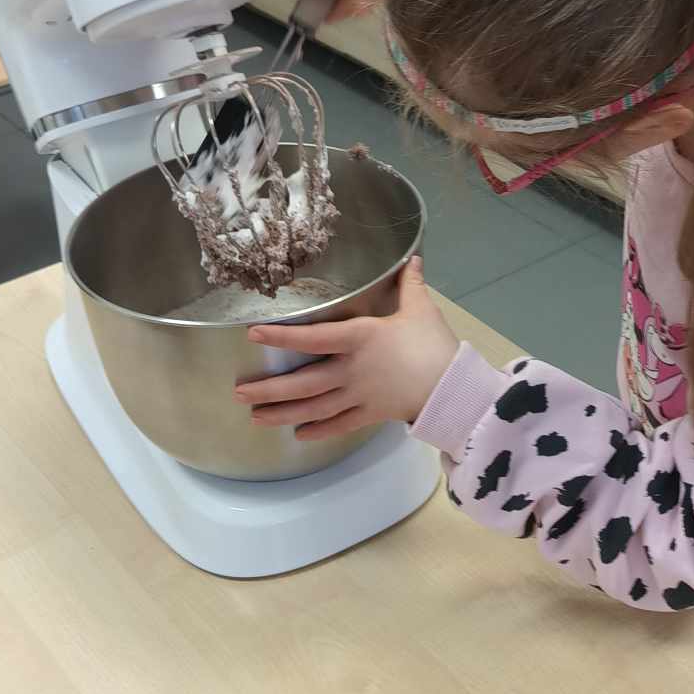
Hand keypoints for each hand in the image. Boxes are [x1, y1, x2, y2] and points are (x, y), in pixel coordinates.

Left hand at [236, 260, 458, 438]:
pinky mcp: (370, 415)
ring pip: (314, 407)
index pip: (312, 337)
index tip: (253, 334)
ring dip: (283, 413)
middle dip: (269, 389)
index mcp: (359, 337)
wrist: (453, 387)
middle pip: (303, 382)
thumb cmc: (434, 344)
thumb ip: (410, 284)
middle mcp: (351, 368)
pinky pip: (339, 425)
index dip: (281, 336)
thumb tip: (411, 258)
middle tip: (240, 393)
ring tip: (256, 417)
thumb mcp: (420, 309)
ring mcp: (358, 395)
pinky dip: (318, 430)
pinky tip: (299, 435)